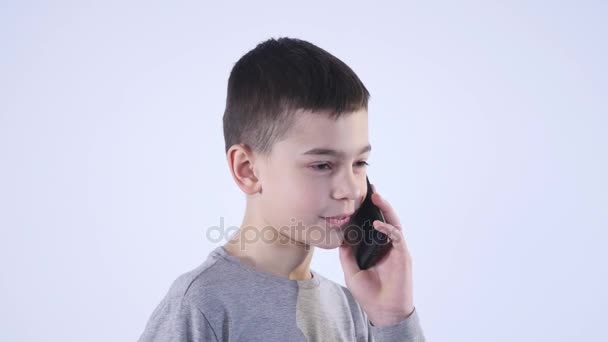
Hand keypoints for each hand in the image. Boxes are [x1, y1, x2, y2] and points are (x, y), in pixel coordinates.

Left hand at [339, 184, 414, 326]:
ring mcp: (396, 250)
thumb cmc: (369, 293)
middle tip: (371, 189)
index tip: (359, 199)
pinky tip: (379, 223)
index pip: (373, 225)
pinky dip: (388, 228)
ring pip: (393, 223)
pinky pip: (397, 237)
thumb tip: (341, 238)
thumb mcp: (351, 270)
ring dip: (386, 209)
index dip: (367, 212)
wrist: (383, 311)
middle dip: (379, 204)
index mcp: (376, 248)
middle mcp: (387, 246)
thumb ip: (347, 254)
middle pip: (385, 219)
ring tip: (377, 196)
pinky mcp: (402, 256)